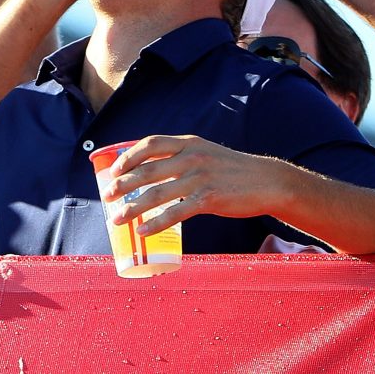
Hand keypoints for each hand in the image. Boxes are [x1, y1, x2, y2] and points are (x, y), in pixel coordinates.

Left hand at [102, 135, 286, 236]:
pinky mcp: (209, 199)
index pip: (150, 144)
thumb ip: (180, 156)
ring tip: (117, 219)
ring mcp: (200, 178)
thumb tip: (150, 169)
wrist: (268, 181)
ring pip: (156, 194)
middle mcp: (191, 157)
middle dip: (122, 184)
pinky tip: (143, 231)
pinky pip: (176, 212)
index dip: (128, 157)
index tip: (114, 170)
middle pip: (147, 170)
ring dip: (132, 208)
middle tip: (106, 196)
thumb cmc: (230, 169)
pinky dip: (156, 222)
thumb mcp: (204, 152)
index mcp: (188, 144)